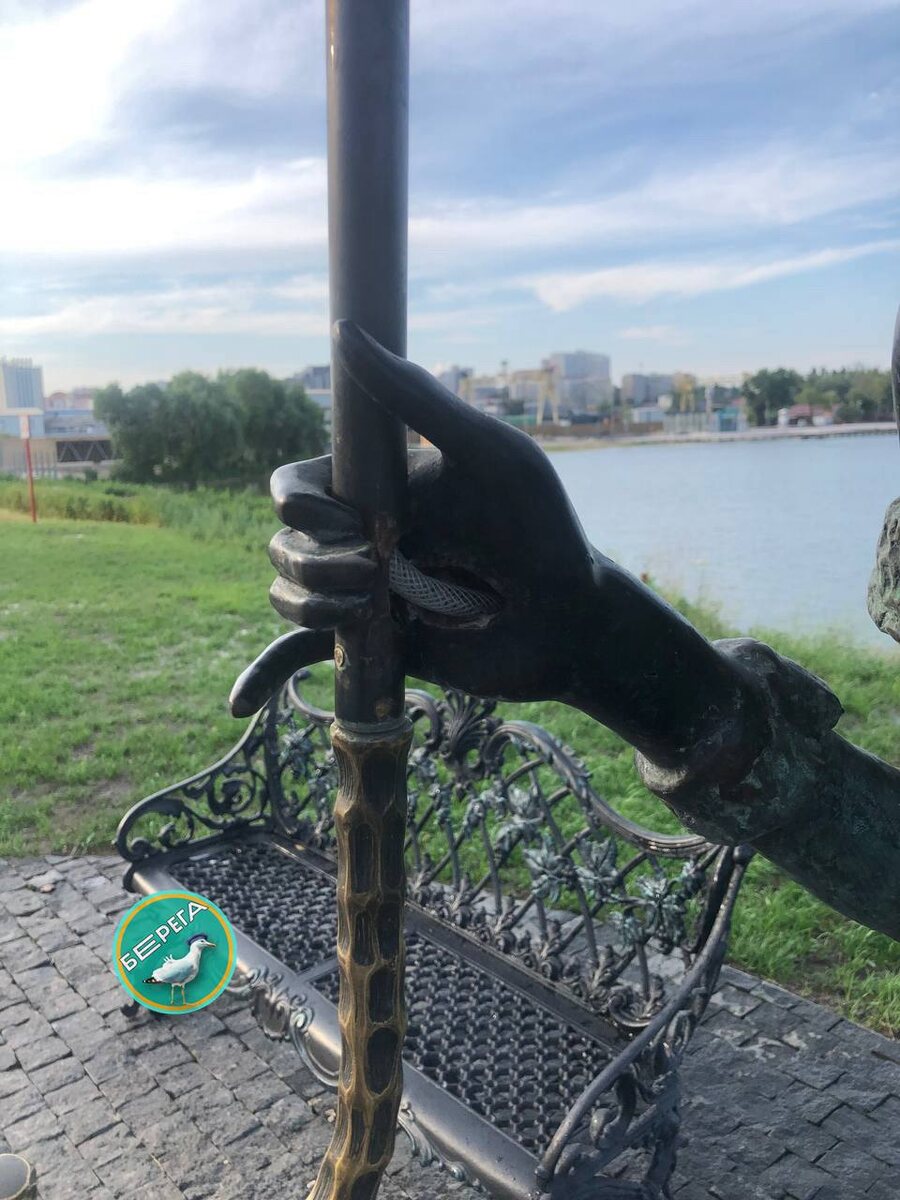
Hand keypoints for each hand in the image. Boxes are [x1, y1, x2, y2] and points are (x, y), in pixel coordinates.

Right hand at [231, 321, 600, 716]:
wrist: (571, 621)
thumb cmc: (540, 528)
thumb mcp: (487, 453)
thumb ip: (418, 398)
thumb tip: (344, 330)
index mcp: (376, 489)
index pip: (294, 485)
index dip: (301, 502)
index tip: (349, 517)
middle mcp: (360, 536)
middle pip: (280, 541)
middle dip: (311, 560)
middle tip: (376, 570)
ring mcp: (362, 592)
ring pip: (283, 590)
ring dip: (308, 601)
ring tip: (374, 605)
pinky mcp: (370, 644)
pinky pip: (300, 653)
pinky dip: (262, 676)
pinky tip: (238, 704)